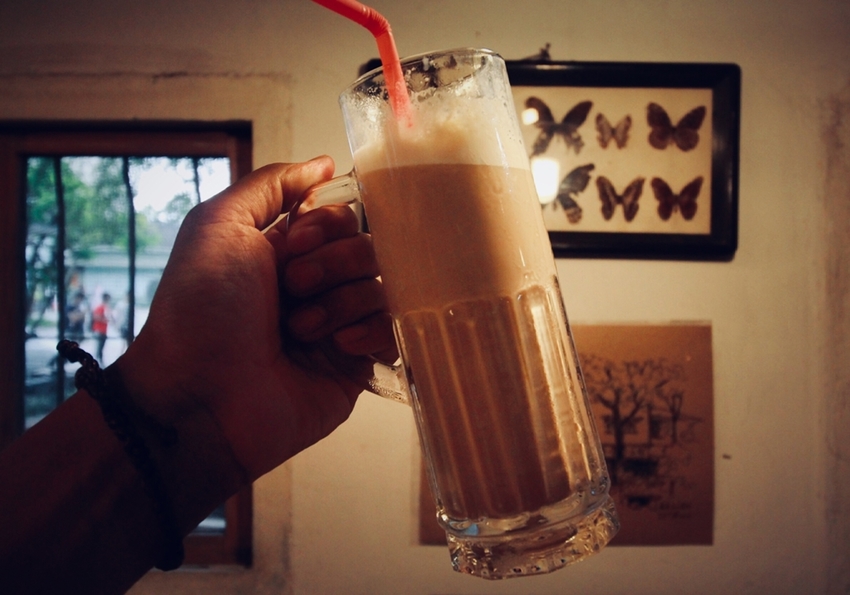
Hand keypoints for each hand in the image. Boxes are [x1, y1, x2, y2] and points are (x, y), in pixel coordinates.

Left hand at [114, 156, 395, 488]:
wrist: (201, 397)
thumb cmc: (199, 311)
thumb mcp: (218, 225)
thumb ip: (270, 184)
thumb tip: (324, 164)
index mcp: (287, 251)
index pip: (343, 215)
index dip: (327, 224)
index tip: (292, 244)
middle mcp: (317, 284)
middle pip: (369, 246)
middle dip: (333, 262)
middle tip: (292, 288)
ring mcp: (339, 325)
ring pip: (383, 286)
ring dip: (342, 301)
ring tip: (300, 329)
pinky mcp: (357, 365)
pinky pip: (393, 331)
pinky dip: (370, 331)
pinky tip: (339, 346)